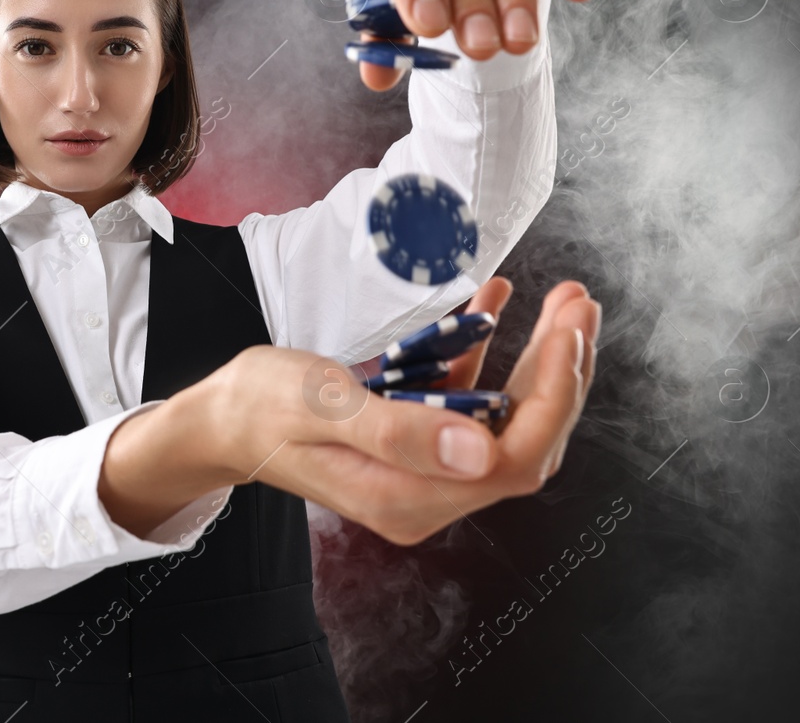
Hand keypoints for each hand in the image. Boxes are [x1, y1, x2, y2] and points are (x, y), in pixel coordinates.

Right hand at [202, 277, 598, 545]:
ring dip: (539, 361)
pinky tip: (495, 302)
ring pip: (508, 421)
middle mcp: (427, 495)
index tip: (566, 332)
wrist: (223, 419)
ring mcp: (426, 471)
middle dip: (560, 372)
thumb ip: (398, 431)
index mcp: (407, 497)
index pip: (513, 459)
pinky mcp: (419, 444)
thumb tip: (478, 451)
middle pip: (523, 441)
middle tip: (577, 302)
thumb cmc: (261, 407)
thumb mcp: (321, 406)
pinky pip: (472, 402)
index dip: (553, 397)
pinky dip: (492, 353)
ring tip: (558, 301)